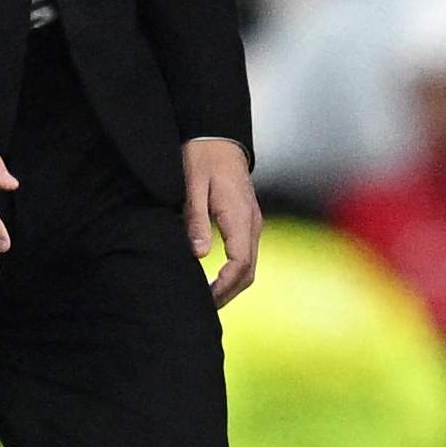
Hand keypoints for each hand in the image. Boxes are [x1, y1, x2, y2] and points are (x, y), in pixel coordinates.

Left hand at [183, 136, 261, 306]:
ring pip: (250, 264)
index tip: (205, 300)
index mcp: (240, 215)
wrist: (217, 137)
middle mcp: (252, 222)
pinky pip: (247, 253)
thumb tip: (201, 255)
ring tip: (208, 299)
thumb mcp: (191, 186)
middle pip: (249, 270)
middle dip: (229, 293)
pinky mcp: (248, 220)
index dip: (224, 286)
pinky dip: (235, 272)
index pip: (240, 263)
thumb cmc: (201, 158)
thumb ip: (195, 220)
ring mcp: (253, 221)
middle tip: (204, 309)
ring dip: (233, 285)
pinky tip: (216, 278)